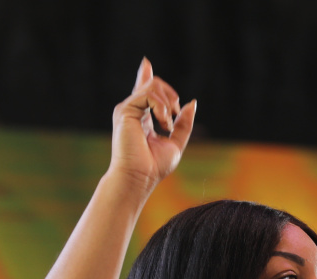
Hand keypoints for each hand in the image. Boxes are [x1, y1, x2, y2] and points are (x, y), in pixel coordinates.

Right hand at [107, 58, 196, 192]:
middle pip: (152, 84)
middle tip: (175, 116)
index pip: (143, 91)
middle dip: (171, 95)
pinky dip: (161, 107)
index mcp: (141, 118)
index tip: (145, 63)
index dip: (145, 75)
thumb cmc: (154, 167)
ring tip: (168, 125)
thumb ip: (183, 124)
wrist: (139, 177)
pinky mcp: (125, 110)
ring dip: (167, 103)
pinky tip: (164, 123)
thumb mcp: (175, 142)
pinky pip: (148, 94)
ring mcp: (127, 109)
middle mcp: (132, 111)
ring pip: (152, 85)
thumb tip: (191, 102)